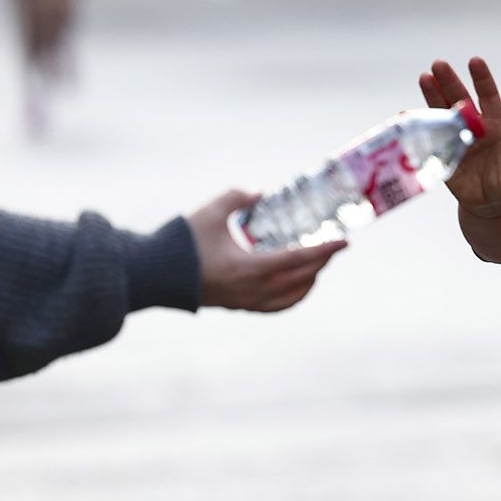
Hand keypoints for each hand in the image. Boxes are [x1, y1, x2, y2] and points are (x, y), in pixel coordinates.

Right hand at [187, 190, 344, 311]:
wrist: (155, 277)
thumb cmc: (182, 243)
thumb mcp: (212, 212)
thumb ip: (238, 197)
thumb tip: (261, 193)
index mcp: (250, 267)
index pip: (299, 259)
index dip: (324, 249)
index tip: (345, 241)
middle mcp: (253, 289)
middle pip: (301, 277)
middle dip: (322, 261)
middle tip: (336, 246)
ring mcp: (247, 301)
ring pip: (292, 295)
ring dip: (311, 279)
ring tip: (320, 263)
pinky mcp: (239, 306)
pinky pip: (277, 306)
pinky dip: (295, 296)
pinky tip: (300, 284)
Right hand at [419, 57, 500, 218]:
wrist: (489, 199)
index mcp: (497, 127)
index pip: (489, 98)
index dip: (482, 79)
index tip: (474, 60)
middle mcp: (475, 126)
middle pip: (461, 99)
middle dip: (450, 82)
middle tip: (438, 64)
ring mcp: (456, 136)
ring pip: (443, 110)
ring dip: (433, 94)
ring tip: (424, 77)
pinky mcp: (442, 150)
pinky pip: (429, 134)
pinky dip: (418, 124)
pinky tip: (405, 114)